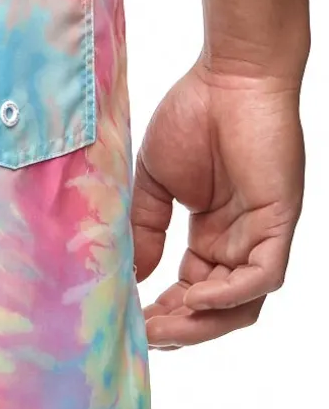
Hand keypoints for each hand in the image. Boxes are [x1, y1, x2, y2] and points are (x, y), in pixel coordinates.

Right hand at [132, 65, 303, 348]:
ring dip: (202, 323)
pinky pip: (263, 276)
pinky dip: (230, 294)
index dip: (163, 314)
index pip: (192, 294)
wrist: (230, 74)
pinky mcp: (279, 220)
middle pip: (218, 311)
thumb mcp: (154, 182)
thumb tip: (128, 277)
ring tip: (162, 326)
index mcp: (213, 236)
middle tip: (140, 334)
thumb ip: (144, 230)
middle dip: (179, 329)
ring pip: (242, 304)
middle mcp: (240, 242)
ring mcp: (262, 234)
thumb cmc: (195, 114)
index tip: (128, 322)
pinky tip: (194, 296)